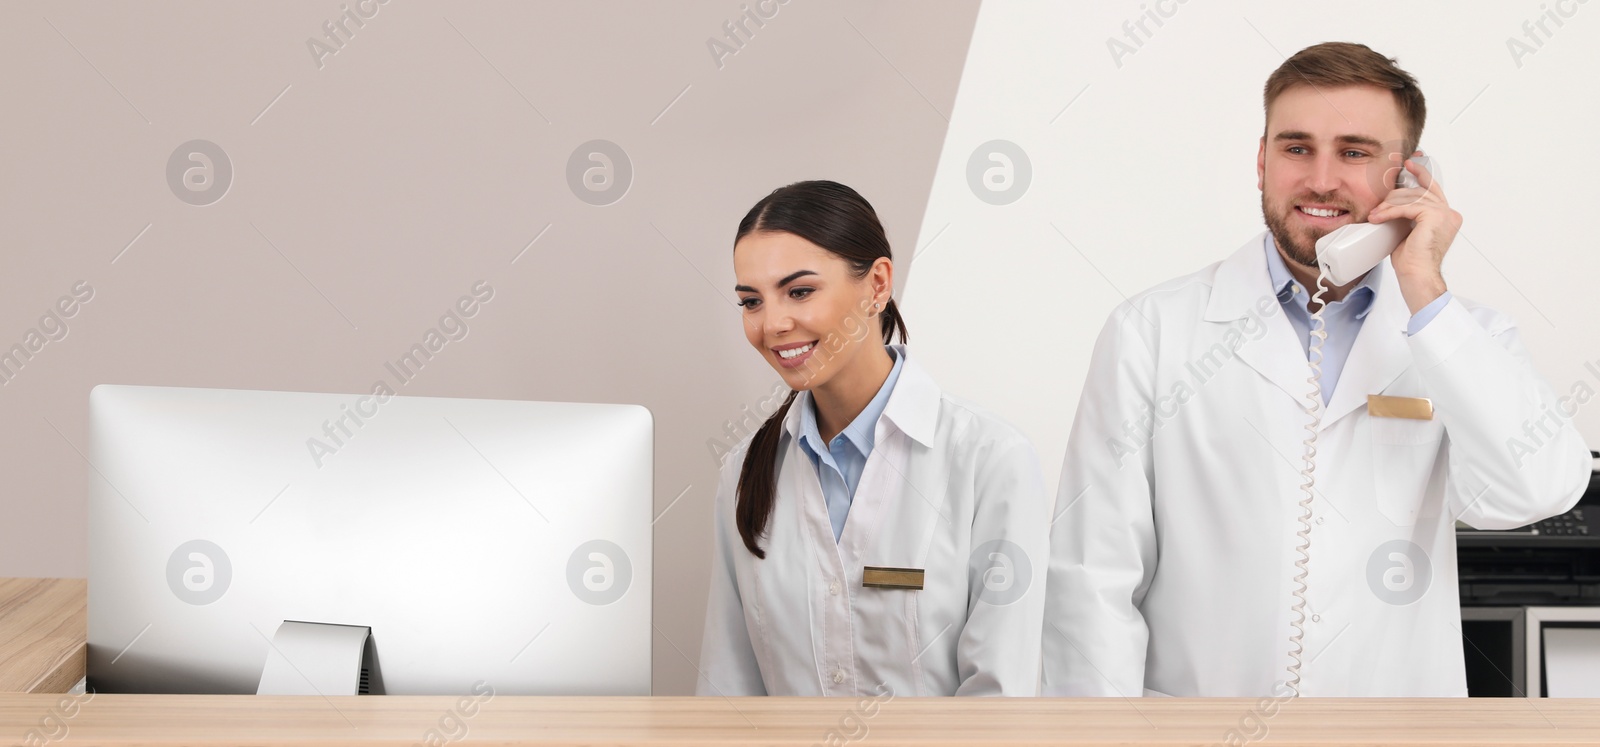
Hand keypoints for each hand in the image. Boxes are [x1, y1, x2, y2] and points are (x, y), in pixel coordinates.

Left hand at [1367, 151, 1460, 313]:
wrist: (1417, 276)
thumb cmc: (1411, 260)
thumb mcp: (1408, 230)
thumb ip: (1407, 215)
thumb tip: (1391, 203)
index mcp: (1446, 216)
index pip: (1433, 188)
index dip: (1421, 173)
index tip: (1409, 163)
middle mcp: (1449, 213)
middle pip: (1419, 191)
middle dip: (1395, 194)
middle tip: (1379, 203)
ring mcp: (1444, 214)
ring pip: (1411, 197)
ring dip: (1389, 206)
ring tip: (1375, 216)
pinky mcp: (1434, 216)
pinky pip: (1407, 206)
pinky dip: (1390, 211)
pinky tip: (1378, 218)